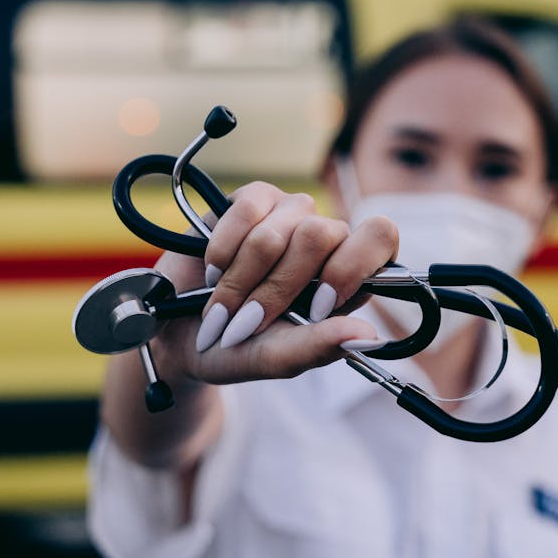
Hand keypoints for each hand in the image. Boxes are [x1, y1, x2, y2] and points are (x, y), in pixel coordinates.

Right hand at [155, 181, 398, 385]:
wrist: (178, 334)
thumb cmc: (235, 348)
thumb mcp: (274, 358)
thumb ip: (317, 348)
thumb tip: (368, 335)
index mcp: (347, 277)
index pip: (379, 237)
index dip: (349, 266)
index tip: (317, 306)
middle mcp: (325, 239)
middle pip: (321, 235)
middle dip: (276, 288)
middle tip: (248, 322)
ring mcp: (289, 213)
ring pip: (277, 232)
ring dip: (241, 279)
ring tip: (223, 304)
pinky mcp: (253, 199)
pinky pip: (245, 210)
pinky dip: (222, 250)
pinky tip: (214, 271)